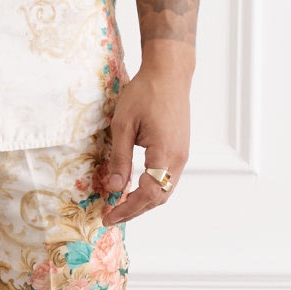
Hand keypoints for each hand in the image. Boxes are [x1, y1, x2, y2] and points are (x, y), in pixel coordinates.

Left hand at [99, 61, 189, 225]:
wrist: (169, 73)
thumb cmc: (145, 93)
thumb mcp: (123, 125)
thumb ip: (119, 159)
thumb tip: (113, 188)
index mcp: (165, 154)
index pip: (148, 195)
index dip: (127, 210)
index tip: (108, 216)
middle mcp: (178, 159)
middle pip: (159, 198)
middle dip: (134, 210)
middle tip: (111, 216)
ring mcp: (182, 155)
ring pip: (165, 190)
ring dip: (144, 201)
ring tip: (120, 205)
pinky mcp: (180, 149)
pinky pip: (167, 178)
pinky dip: (151, 189)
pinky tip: (135, 187)